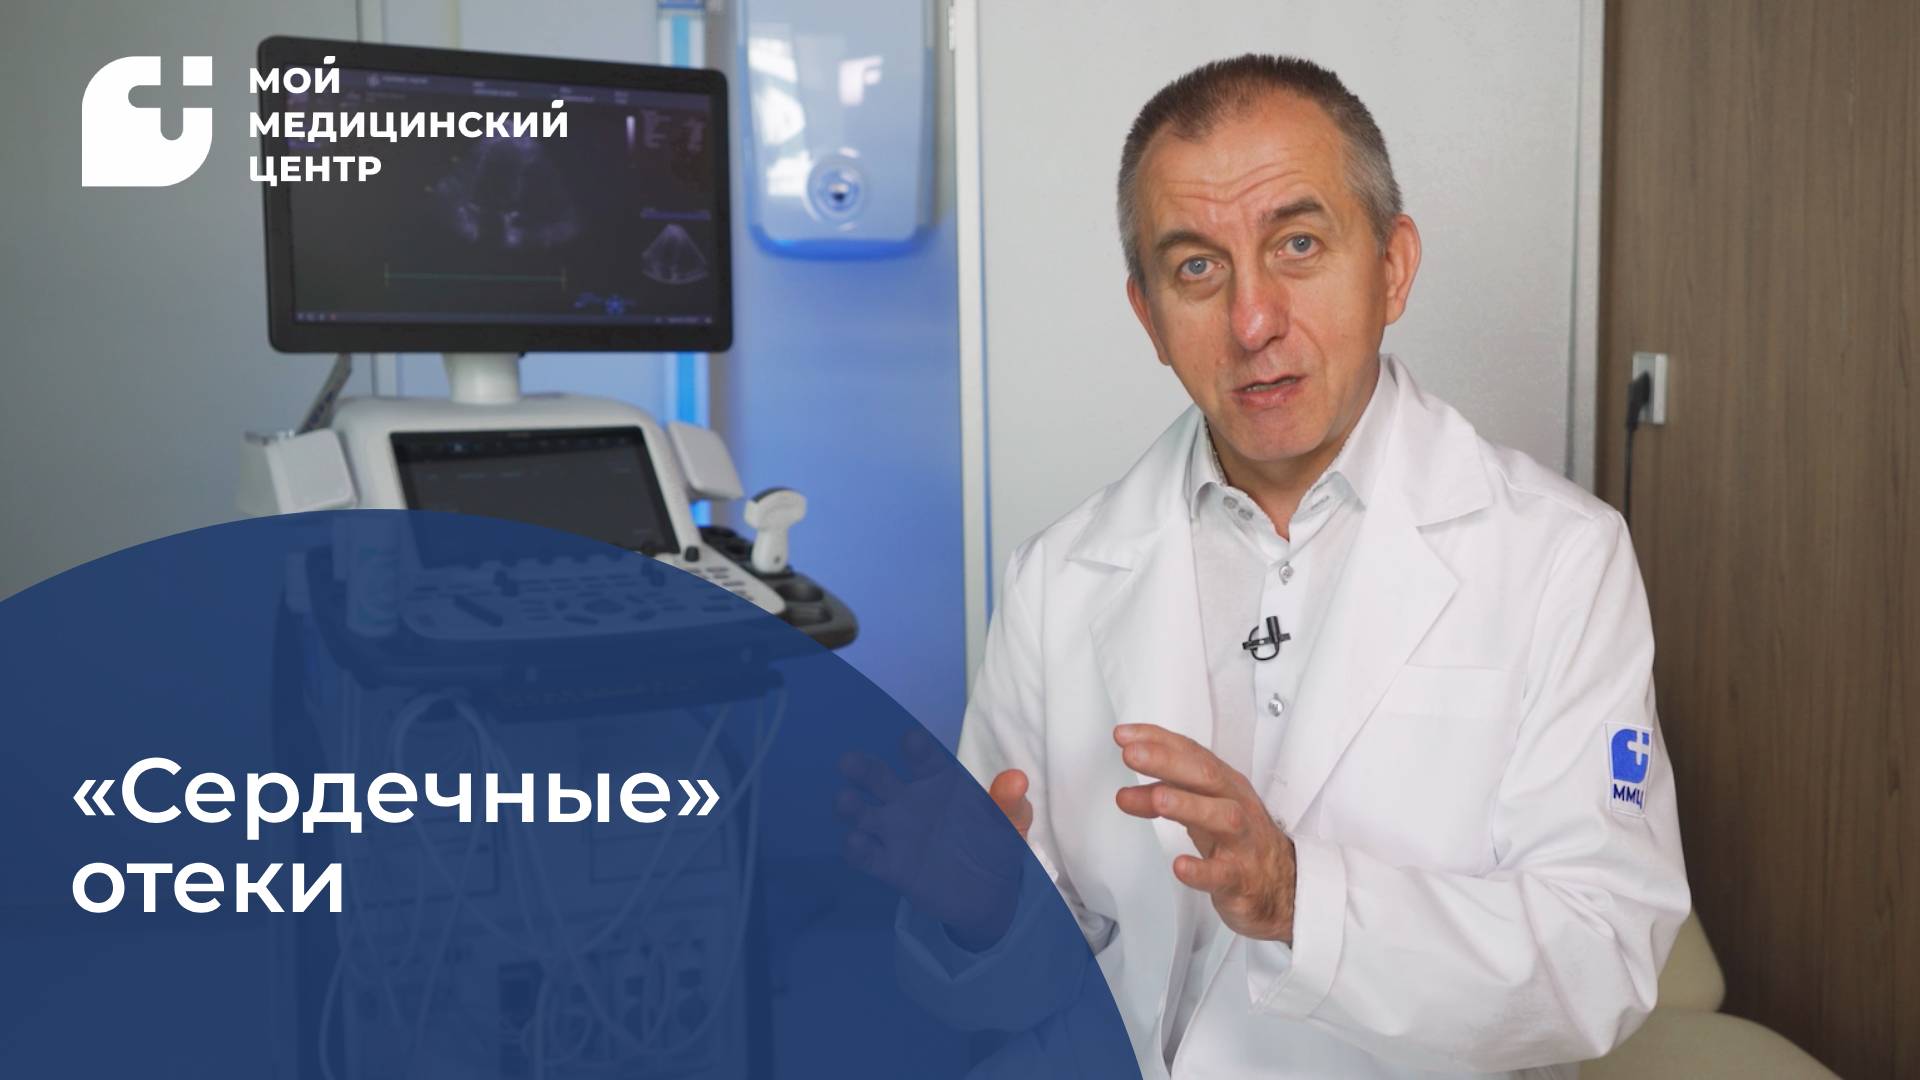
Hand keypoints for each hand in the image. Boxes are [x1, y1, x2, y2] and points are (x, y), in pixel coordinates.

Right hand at [835, 732, 1028, 947]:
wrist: (988, 893)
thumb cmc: (995, 845)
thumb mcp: (1009, 824)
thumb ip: (1010, 804)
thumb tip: (1017, 780)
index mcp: (938, 781)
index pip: (923, 758)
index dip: (916, 749)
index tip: (911, 741)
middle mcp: (910, 801)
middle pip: (878, 778)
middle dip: (862, 768)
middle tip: (848, 762)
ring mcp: (896, 833)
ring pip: (862, 813)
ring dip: (850, 806)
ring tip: (845, 801)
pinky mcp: (890, 866)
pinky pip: (866, 855)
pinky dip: (857, 848)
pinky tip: (856, 842)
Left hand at [1113, 723, 1296, 942]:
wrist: (1282, 884)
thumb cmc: (1237, 839)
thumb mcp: (1199, 812)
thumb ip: (1161, 798)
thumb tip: (1125, 794)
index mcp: (1224, 785)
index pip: (1192, 753)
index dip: (1158, 741)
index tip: (1125, 735)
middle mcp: (1235, 805)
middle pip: (1206, 776)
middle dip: (1168, 762)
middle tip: (1132, 755)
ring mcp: (1241, 841)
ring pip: (1222, 817)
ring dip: (1188, 805)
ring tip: (1157, 799)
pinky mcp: (1241, 878)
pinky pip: (1223, 874)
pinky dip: (1201, 870)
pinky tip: (1180, 866)